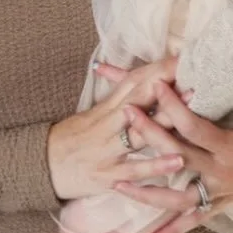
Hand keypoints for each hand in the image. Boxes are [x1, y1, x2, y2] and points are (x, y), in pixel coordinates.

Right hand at [47, 56, 185, 200]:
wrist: (41, 164)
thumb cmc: (70, 139)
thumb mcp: (91, 116)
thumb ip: (116, 102)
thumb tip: (140, 86)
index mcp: (105, 107)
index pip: (133, 81)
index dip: (157, 68)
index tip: (181, 57)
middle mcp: (107, 123)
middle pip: (138, 98)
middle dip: (165, 84)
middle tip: (191, 72)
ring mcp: (108, 148)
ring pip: (139, 131)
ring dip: (166, 119)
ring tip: (192, 108)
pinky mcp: (107, 174)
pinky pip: (134, 169)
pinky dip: (155, 164)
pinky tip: (177, 160)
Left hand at [115, 81, 232, 232]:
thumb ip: (228, 89)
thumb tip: (201, 61)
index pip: (195, 127)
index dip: (174, 106)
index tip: (155, 85)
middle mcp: (223, 173)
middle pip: (179, 156)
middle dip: (150, 134)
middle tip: (126, 113)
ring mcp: (220, 192)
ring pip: (179, 197)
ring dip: (149, 191)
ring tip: (119, 182)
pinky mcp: (220, 203)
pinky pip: (194, 220)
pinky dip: (172, 228)